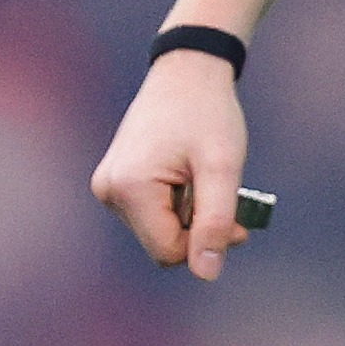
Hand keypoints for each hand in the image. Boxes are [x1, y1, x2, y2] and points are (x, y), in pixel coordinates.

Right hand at [90, 47, 258, 279]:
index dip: (206, 243)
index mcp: (129, 188)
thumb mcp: (222, 168)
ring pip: (157, 232)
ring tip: (205, 180)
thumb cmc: (208, 113)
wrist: (188, 71)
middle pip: (161, 245)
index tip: (236, 219)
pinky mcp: (115, 183)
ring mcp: (108, 187)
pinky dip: (177, 206)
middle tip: (231, 201)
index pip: (169, 251)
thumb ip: (215, 222)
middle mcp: (108, 190)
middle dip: (199, 230)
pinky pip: (150, 215)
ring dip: (189, 217)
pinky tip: (189, 178)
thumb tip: (206, 274)